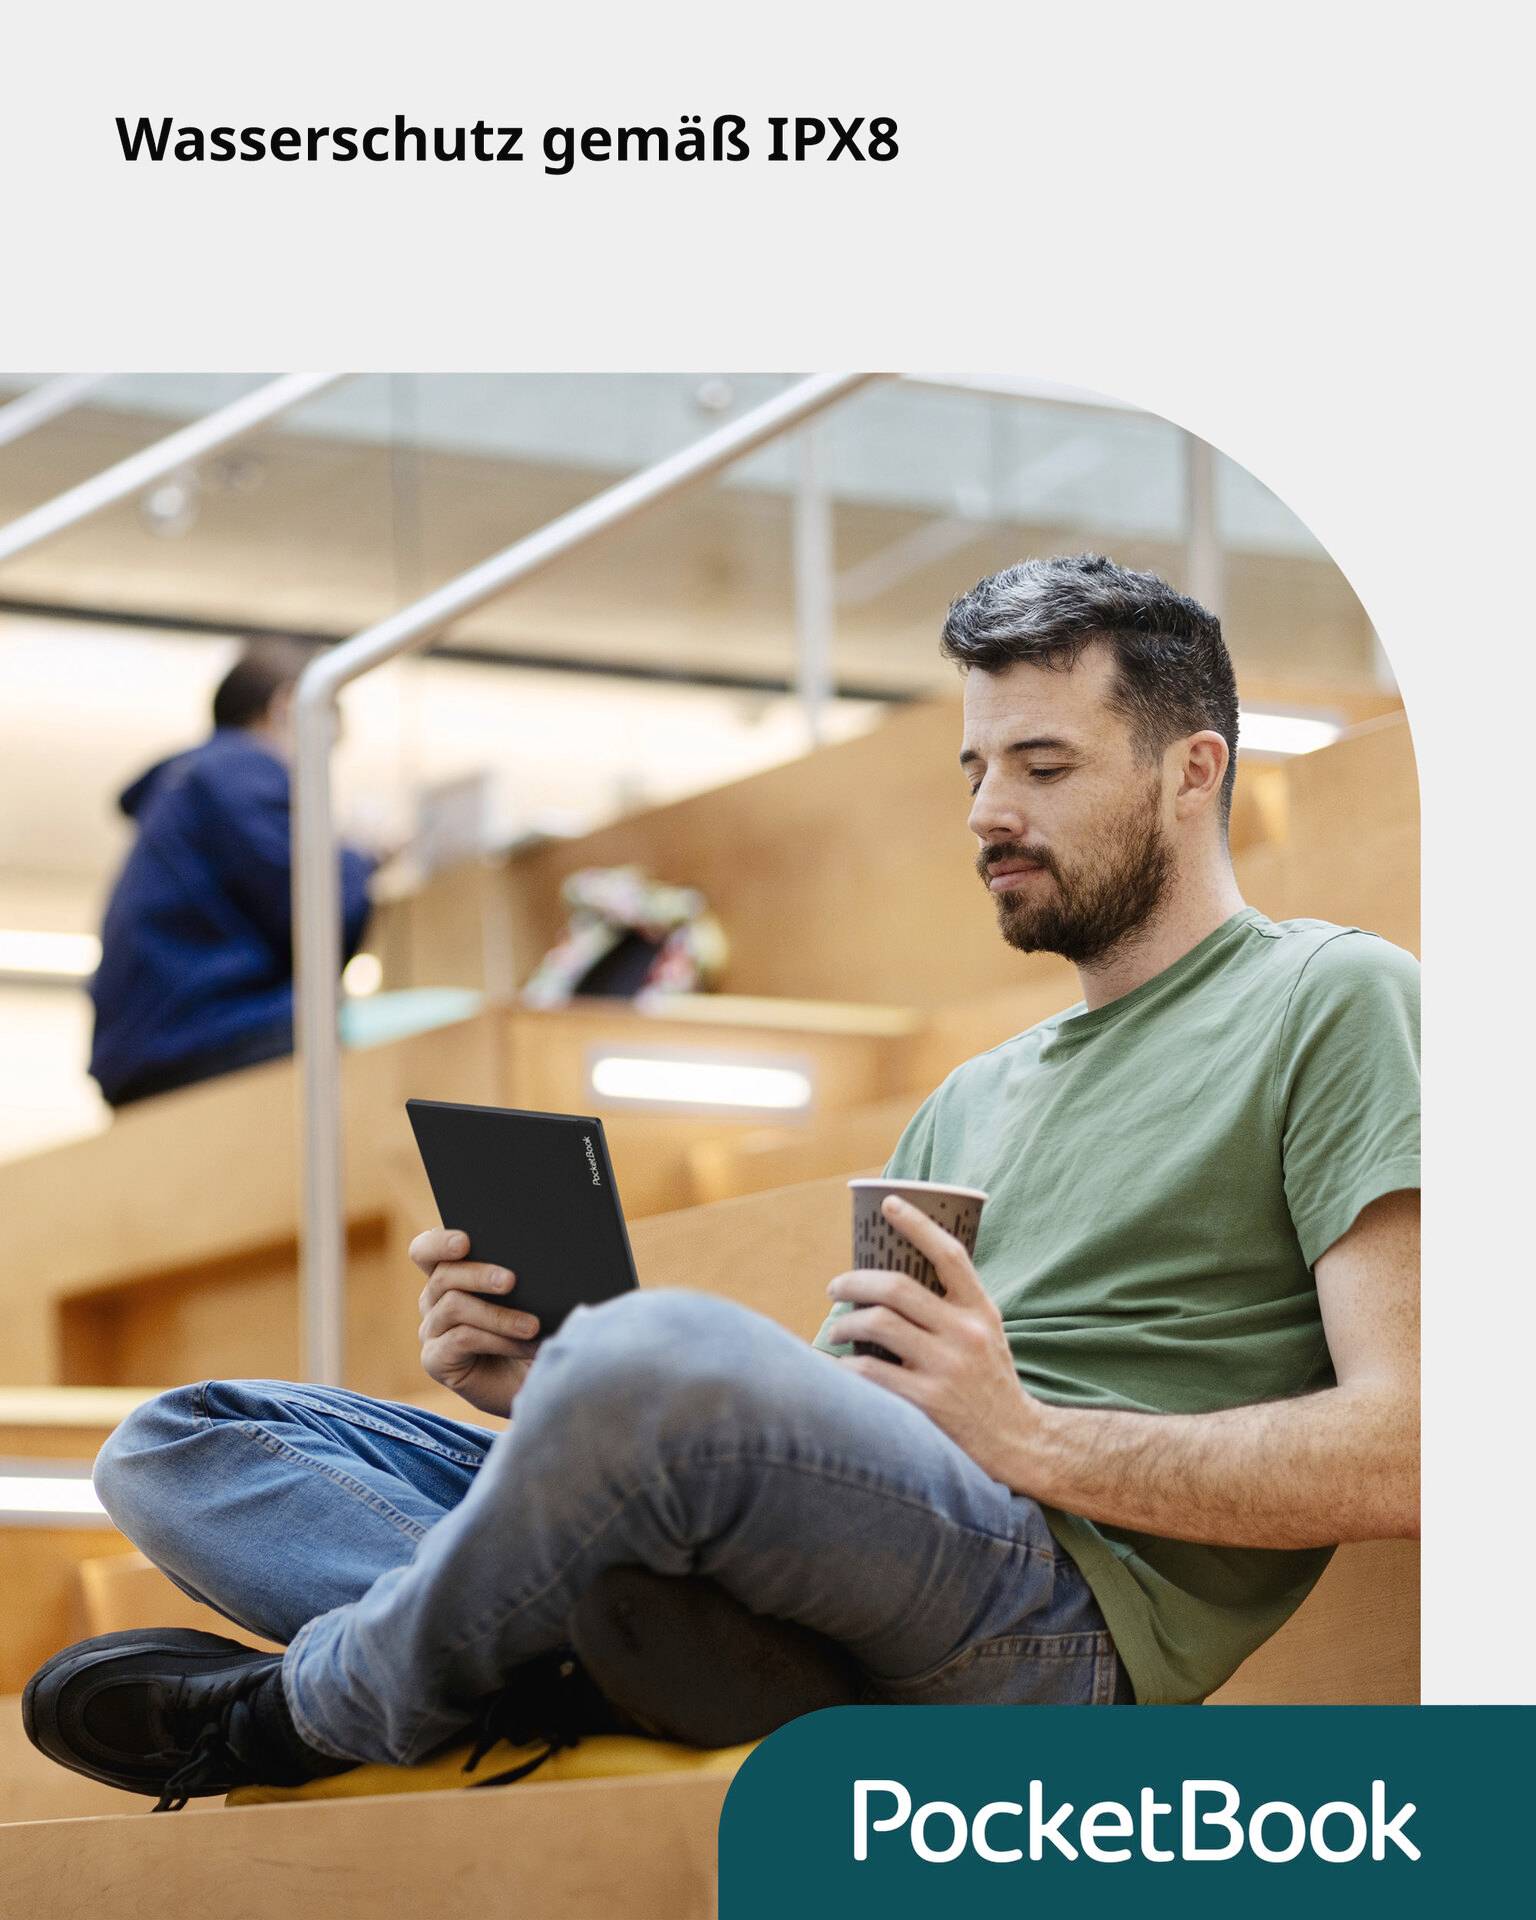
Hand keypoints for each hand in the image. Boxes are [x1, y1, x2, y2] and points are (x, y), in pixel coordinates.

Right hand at [410, 1228, 541, 1418]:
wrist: (535, 1380)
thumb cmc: (532, 1331)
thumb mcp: (528, 1297)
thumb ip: (517, 1274)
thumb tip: (530, 1255)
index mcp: (450, 1275)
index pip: (426, 1250)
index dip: (439, 1242)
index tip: (465, 1241)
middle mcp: (433, 1300)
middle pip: (443, 1275)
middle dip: (479, 1274)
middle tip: (511, 1281)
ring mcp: (431, 1330)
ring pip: (454, 1306)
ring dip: (499, 1315)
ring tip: (533, 1325)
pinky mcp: (435, 1359)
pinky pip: (461, 1339)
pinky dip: (498, 1340)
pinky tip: (525, 1345)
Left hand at [827, 1195, 1045, 1487]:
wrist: (1019, 1443)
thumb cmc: (991, 1383)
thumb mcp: (987, 1334)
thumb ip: (954, 1306)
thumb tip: (894, 1279)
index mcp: (980, 1310)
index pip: (949, 1254)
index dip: (918, 1224)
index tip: (889, 1204)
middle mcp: (965, 1334)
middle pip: (896, 1288)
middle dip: (854, 1282)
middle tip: (835, 1287)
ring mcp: (946, 1368)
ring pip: (878, 1325)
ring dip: (845, 1323)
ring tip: (835, 1329)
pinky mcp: (927, 1402)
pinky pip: (871, 1371)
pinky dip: (845, 1365)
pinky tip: (837, 1365)